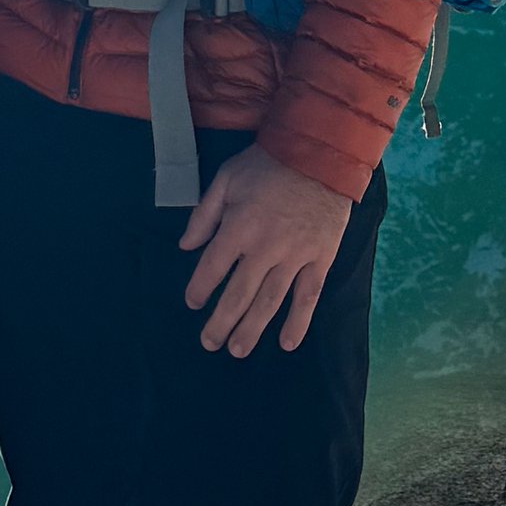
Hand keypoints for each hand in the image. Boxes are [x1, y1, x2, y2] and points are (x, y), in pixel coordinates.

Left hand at [180, 145, 350, 355]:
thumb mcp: (227, 178)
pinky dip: (298, 322)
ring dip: (252, 329)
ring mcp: (295, 256)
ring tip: (237, 350)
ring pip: (270, 301)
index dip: (200, 288)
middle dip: (221, 321)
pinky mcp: (320, 259)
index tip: (192, 303)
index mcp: (238, 226)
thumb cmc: (267, 165)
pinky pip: (307, 296)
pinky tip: (286, 343)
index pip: (212, 267)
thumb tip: (185, 246)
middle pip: (239, 293)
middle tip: (210, 343)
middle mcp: (264, 247)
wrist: (319, 155)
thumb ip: (205, 214)